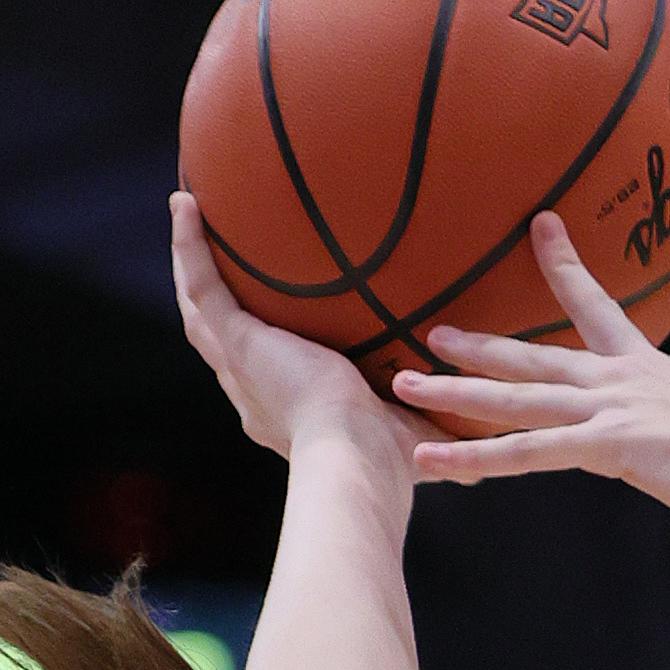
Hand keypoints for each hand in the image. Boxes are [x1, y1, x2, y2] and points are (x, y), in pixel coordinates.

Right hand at [169, 193, 428, 467]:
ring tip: (189, 214)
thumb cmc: (392, 464)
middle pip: (222, 341)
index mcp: (289, 415)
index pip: (267, 375)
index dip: (263, 346)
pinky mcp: (236, 346)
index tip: (272, 326)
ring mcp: (239, 370)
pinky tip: (186, 205)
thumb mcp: (417, 436)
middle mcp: (254, 394)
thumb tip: (483, 458)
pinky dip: (190, 246)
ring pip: (201, 310)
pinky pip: (202, 286)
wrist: (358, 462)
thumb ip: (440, 429)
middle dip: (218, 304)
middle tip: (218, 259)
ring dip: (192, 263)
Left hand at [399, 214, 669, 530]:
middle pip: (533, 356)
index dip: (563, 265)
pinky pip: (529, 452)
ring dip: (454, 393)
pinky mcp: (609, 446)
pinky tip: (434, 463)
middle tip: (428, 333)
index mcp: (645, 367)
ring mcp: (610, 410)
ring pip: (516, 399)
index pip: (594, 305)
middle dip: (477, 345)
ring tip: (403, 388)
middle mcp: (617, 380)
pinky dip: (477, 457)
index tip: (538, 226)